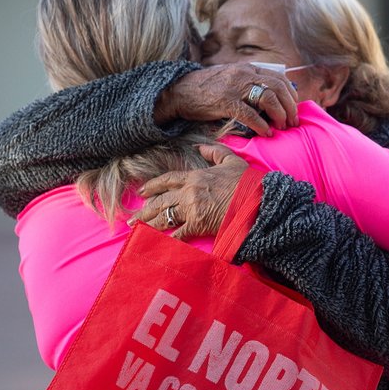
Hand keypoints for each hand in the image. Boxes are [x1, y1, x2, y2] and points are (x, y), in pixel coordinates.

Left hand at [131, 144, 248, 238]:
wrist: (255, 200)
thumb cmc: (245, 181)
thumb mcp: (231, 161)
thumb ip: (214, 152)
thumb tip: (201, 147)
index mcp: (195, 176)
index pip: (168, 180)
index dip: (153, 185)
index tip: (142, 191)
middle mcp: (189, 192)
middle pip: (161, 200)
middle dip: (146, 208)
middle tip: (133, 216)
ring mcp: (191, 208)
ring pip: (165, 216)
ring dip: (150, 223)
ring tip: (137, 228)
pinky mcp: (197, 224)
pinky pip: (178, 233)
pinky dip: (168, 239)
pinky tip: (158, 242)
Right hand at [154, 64, 298, 136]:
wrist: (179, 91)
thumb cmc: (205, 89)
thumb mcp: (230, 78)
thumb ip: (248, 84)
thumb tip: (269, 98)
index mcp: (247, 68)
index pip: (278, 77)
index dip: (290, 93)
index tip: (294, 107)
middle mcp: (244, 74)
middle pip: (278, 87)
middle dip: (290, 106)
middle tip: (293, 121)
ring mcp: (234, 87)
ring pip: (268, 98)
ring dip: (279, 114)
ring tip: (281, 127)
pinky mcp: (225, 102)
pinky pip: (250, 114)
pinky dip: (261, 125)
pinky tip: (266, 133)